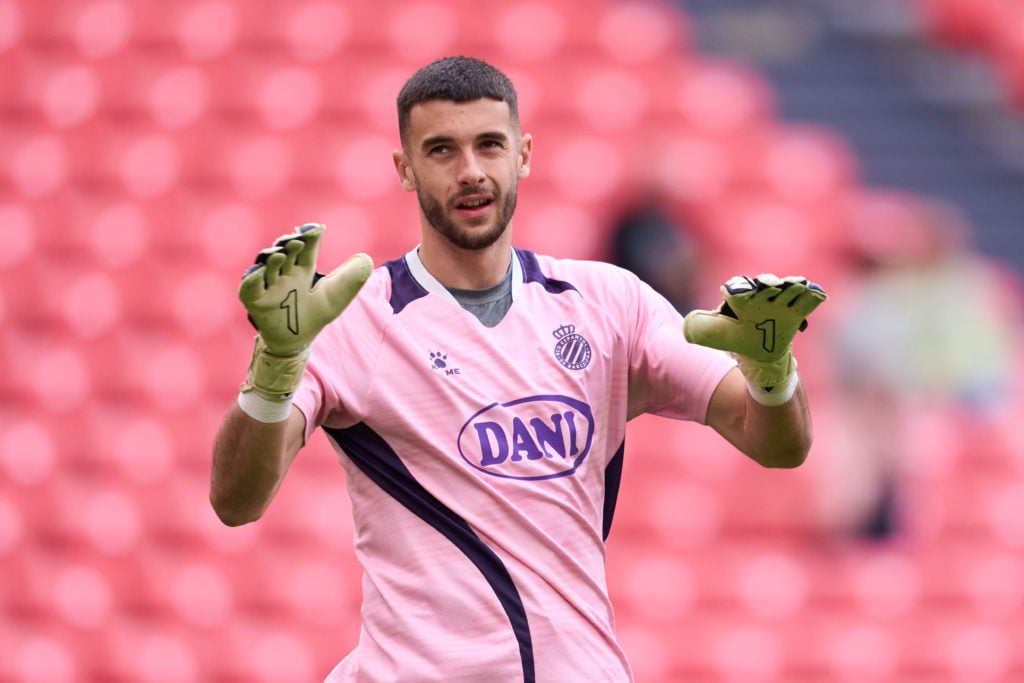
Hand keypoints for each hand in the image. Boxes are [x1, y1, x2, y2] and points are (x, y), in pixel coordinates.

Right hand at [238, 223, 372, 402]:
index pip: (305, 248)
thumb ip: (352, 278)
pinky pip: (249, 288)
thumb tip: (366, 258)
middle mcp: (284, 273)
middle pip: (284, 253)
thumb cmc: (316, 314)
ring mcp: (268, 286)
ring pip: (266, 266)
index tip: (318, 229)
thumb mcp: (337, 295)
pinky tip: (260, 271)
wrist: (298, 340)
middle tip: (298, 239)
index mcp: (302, 269)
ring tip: (281, 253)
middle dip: (289, 244)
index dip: (310, 237)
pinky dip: (253, 278)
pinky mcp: (255, 301)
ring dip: (272, 258)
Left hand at [684, 274, 826, 400]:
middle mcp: (761, 296)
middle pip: (766, 285)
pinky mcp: (796, 312)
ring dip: (792, 286)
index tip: (734, 291)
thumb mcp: (717, 336)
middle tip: (770, 284)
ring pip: (787, 290)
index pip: (739, 289)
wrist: (760, 354)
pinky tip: (818, 293)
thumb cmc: (737, 339)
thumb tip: (689, 325)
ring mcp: (780, 302)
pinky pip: (806, 301)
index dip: (738, 289)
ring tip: (798, 284)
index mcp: (741, 299)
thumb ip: (702, 328)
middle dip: (768, 283)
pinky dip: (812, 296)